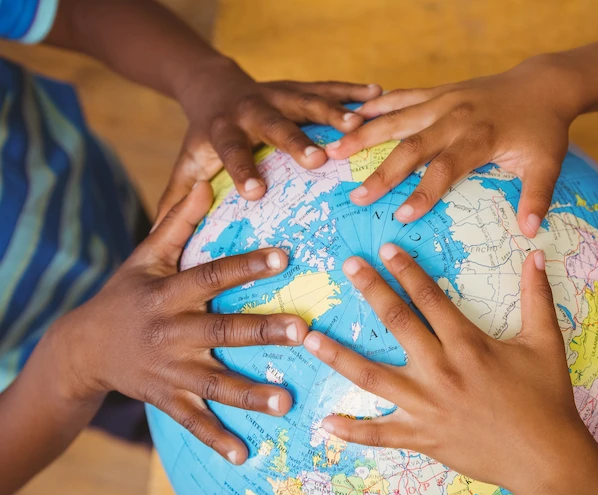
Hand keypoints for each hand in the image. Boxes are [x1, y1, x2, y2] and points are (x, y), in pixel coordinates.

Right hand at [55, 182, 307, 463]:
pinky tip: (244, 454)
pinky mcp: (167, 399)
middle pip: (222, 331)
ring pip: (214, 382)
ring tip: (285, 401)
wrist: (83, 347)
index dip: (246, 266)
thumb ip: (178, 222)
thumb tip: (205, 181)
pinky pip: (193, 421)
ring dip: (249, 393)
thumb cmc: (125, 294)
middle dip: (262, 331)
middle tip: (302, 330)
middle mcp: (171, 332)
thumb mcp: (145, 256)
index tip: (284, 255)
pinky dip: (216, 438)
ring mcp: (170, 370)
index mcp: (168, 293)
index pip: (212, 276)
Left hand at [156, 58, 381, 222]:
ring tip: (361, 124)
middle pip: (274, 123)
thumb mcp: (187, 165)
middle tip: (319, 158)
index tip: (256, 192)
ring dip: (334, 111)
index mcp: (223, 131)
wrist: (212, 85)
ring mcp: (277, 94)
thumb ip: (177, 201)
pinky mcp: (298, 87)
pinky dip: (352, 91)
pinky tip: (378, 95)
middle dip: (296, 140)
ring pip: (306, 101)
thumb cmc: (204, 139)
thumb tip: (155, 241)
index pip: (231, 152)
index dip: (242, 170)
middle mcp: (251, 109)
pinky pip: (328, 87)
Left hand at [302, 244, 588, 494]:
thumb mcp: (546, 343)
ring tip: (308, 338)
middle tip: (348, 265)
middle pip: (397, 323)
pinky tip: (325, 423)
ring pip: (373, 376)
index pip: (429, 297)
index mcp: (468, 344)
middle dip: (371, 290)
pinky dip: (352, 431)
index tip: (385, 248)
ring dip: (339, 356)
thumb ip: (537, 296)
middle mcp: (441, 370)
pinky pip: (381, 434)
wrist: (546, 457)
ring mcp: (427, 406)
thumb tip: (535, 254)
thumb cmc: (547, 399)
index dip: (406, 270)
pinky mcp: (423, 437)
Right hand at [325, 56, 581, 236]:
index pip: (446, 168)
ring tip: (333, 149)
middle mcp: (456, 116)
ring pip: (398, 117)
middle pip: (413, 145)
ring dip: (365, 134)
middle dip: (383, 172)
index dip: (423, 192)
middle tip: (357, 195)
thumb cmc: (543, 130)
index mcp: (480, 137)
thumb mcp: (547, 163)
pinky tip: (352, 116)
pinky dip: (376, 105)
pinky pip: (402, 96)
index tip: (402, 216)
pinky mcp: (438, 92)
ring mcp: (444, 100)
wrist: (542, 84)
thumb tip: (529, 232)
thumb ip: (536, 197)